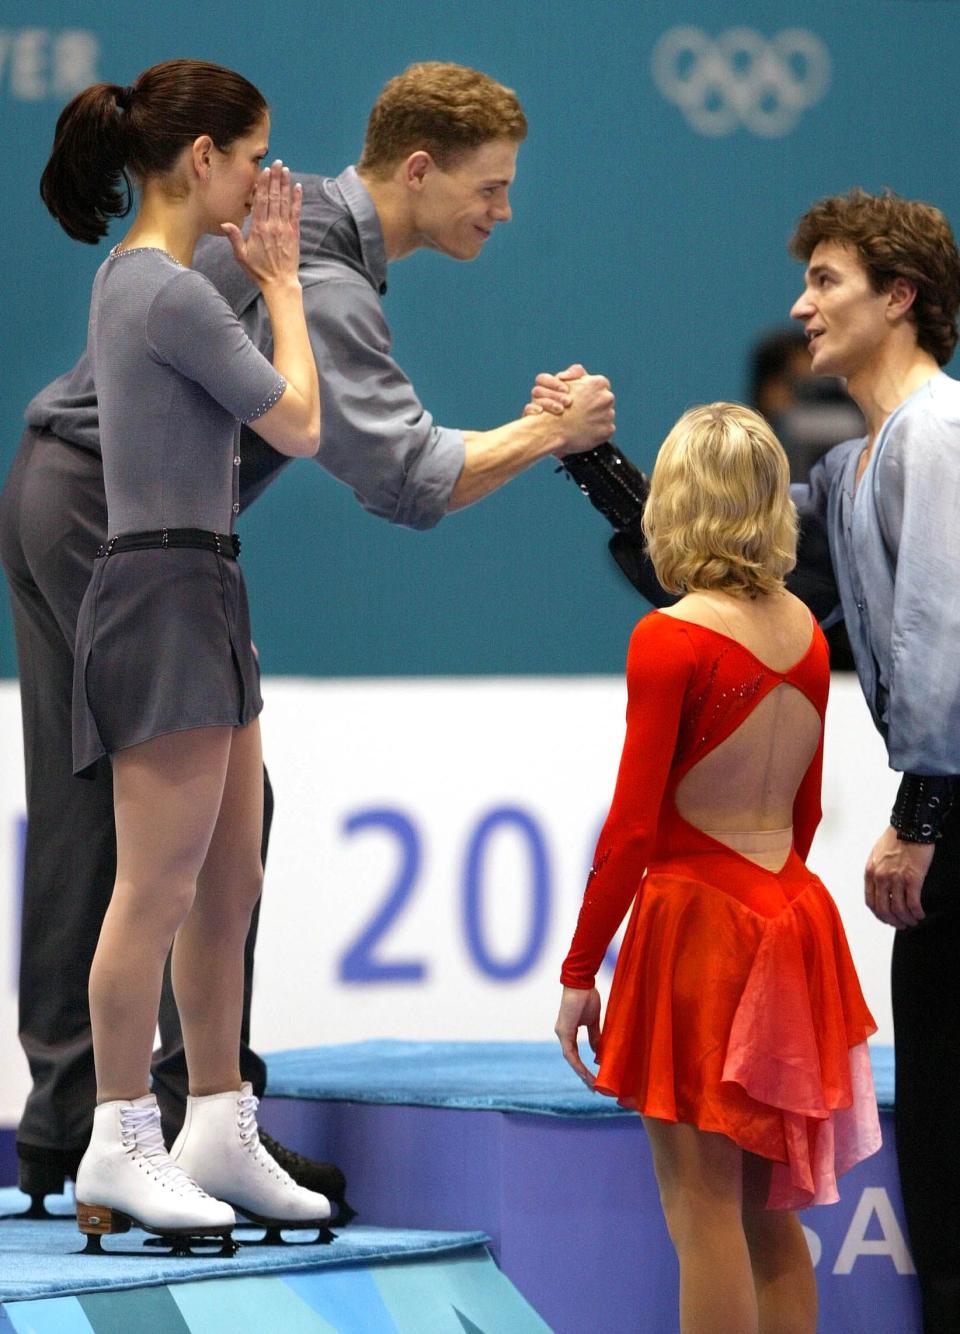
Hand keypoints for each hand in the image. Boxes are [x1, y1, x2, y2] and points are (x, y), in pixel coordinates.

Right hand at [221, 160, 301, 290]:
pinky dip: (297, 199)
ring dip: (285, 184)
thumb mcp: (241, 255)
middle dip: (275, 178)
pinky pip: (296, 212)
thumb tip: (225, 223)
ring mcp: (285, 228)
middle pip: (274, 197)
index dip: (263, 185)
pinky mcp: (294, 233)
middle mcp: (272, 225)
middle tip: (277, 163)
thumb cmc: (258, 270)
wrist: (279, 282)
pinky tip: (297, 187)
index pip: (261, 201)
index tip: (265, 171)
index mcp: (258, 228)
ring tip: (285, 169)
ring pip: (285, 201)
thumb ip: (234, 238)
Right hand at [523, 363, 586, 416]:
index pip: (542, 379)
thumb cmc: (581, 405)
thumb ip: (577, 374)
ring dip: (548, 403)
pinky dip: (533, 410)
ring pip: (535, 400)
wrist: (581, 428)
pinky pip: (527, 412)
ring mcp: (535, 408)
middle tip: (568, 401)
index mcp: (548, 387)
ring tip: (561, 410)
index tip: (566, 390)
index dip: (552, 382)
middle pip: (538, 390)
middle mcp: (539, 397)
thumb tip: (566, 373)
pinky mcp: (532, 421)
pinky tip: (542, 412)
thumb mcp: (583, 387)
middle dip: (553, 394)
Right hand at [552, 373, 614, 453]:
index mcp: (599, 382)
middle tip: (581, 412)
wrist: (553, 428)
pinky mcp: (608, 430)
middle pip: (605, 400)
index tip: (581, 399)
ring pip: (606, 415)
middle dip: (594, 405)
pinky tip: (585, 430)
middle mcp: (607, 397)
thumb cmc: (554, 403)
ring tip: (581, 422)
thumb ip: (575, 373)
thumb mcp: (562, 381)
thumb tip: (583, 375)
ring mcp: (609, 414)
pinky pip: (605, 429)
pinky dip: (597, 430)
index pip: (600, 386)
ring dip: (596, 418)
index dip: (589, 393)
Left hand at [554, 985, 601, 1086]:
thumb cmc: (587, 997)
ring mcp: (562, 1033)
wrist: (581, 982)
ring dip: (581, 1072)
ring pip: (570, 1059)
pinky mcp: (564, 1031)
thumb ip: (594, 1037)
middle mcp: (563, 1034)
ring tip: (592, 1084)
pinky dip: (577, 1063)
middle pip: (572, 1060)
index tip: (593, 1079)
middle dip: (582, 1074)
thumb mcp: (593, 1021)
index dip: (583, 1067)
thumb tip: (597, 1053)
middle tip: (593, 1088)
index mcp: (569, 1032)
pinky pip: (570, 1052)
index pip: (575, 1054)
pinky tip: (585, 1073)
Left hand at [864, 825, 933, 927]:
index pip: (871, 902)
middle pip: (884, 909)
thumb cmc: (895, 838)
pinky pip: (913, 903)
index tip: (887, 919)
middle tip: (901, 925)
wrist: (910, 827)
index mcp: (870, 872)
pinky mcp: (912, 879)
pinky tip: (921, 915)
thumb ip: (876, 871)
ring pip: (899, 909)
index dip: (879, 914)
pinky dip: (917, 913)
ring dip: (907, 920)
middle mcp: (880, 878)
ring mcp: (896, 879)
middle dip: (893, 921)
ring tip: (913, 921)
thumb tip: (880, 887)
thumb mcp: (877, 855)